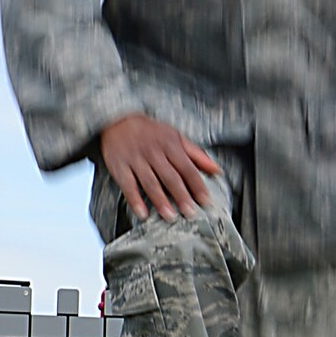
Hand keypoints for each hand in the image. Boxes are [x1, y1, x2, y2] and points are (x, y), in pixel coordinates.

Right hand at [100, 114, 219, 220]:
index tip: (206, 201)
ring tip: (171, 217)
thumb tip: (217, 170)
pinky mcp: (119, 166)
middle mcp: (153, 152)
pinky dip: (135, 200)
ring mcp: (135, 159)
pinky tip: (143, 214)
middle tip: (190, 213)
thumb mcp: (176, 136)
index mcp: (170, 144)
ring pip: (150, 182)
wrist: (118, 120)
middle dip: (181, 196)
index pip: (187, 168)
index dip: (198, 186)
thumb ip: (197, 154)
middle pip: (170, 177)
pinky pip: (128, 185)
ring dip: (160, 201)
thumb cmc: (151, 132)